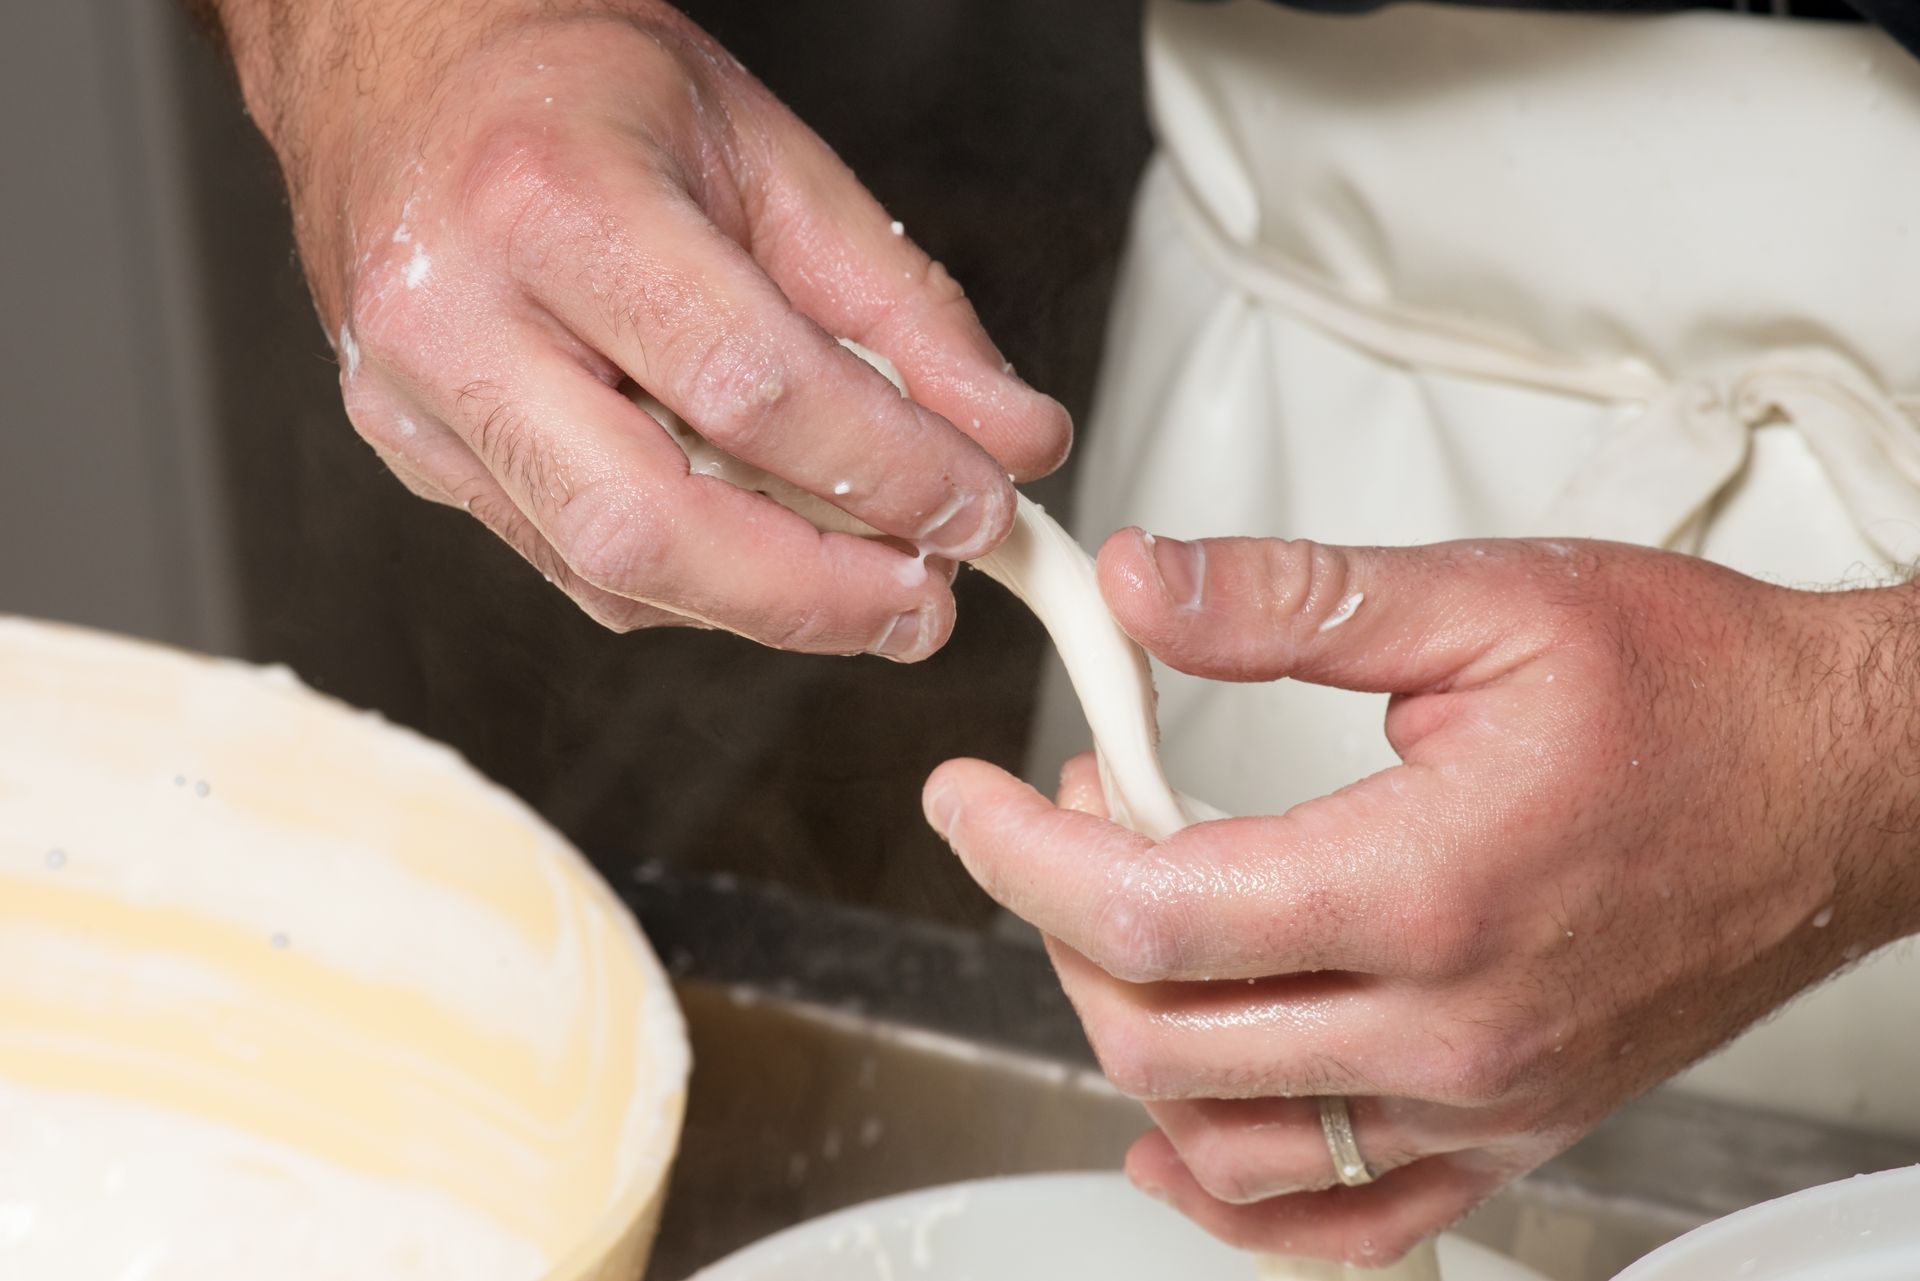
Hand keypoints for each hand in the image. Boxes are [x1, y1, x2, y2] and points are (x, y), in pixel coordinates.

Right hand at [209, 0, 1068, 656]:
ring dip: (766, 604)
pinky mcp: (417, 455)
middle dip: (815, 595)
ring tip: (871, 582)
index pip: (747, 385)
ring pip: (608, 572)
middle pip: (649, 527)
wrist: (405, 68)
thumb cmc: (579, 89)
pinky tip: (764, 549)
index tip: (979, 507)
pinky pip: (574, 567)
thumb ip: (901, 308)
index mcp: (552, 199)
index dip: (886, 471)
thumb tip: (1015, 439)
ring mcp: (416, 399)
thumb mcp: (769, 156)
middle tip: (926, 606)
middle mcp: (455, 313)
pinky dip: (695, 581)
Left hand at [925, 532, 1919, 1264]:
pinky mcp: (1511, 1129)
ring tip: (1127, 923)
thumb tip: (1136, 590)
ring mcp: (1480, 1097)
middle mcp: (1450, 1022)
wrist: (1847, 788)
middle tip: (1072, 813)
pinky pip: (1345, 1223)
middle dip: (1061, 922)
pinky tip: (1180, 1137)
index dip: (1022, 853)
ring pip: (1229, 1140)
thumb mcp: (1485, 605)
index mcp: (1427, 883)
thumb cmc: (1699, 694)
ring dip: (1130, 1038)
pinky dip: (1237, 1198)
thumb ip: (1289, 600)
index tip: (970, 800)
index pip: (1151, 910)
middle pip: (1163, 1032)